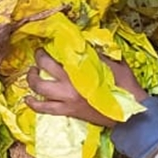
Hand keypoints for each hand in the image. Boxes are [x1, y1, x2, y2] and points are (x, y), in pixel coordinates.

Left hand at [24, 49, 148, 125]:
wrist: (129, 115)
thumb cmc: (125, 88)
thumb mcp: (116, 66)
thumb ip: (100, 56)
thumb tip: (86, 47)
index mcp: (82, 70)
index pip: (65, 52)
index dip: (55, 45)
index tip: (52, 42)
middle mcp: (70, 84)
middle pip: (45, 66)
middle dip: (39, 58)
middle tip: (39, 54)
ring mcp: (66, 99)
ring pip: (39, 87)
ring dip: (32, 79)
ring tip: (32, 73)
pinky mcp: (67, 111)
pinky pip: (45, 109)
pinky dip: (34, 104)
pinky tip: (28, 100)